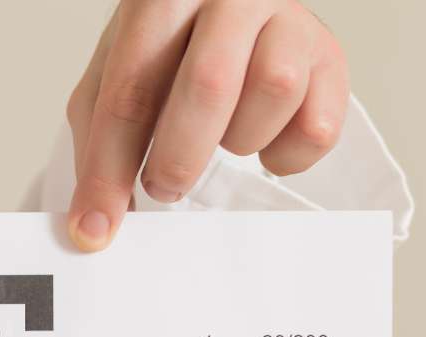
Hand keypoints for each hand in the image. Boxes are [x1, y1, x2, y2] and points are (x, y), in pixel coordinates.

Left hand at [65, 0, 348, 250]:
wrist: (230, 8)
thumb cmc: (169, 45)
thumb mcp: (116, 73)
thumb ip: (100, 138)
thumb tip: (97, 220)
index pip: (131, 89)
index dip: (109, 170)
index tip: (96, 227)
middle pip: (210, 84)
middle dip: (178, 157)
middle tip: (163, 186)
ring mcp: (288, 20)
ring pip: (275, 89)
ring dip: (239, 138)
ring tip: (223, 136)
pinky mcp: (329, 57)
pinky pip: (318, 126)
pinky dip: (284, 154)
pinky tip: (263, 139)